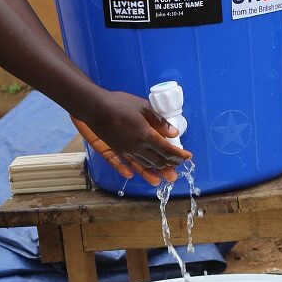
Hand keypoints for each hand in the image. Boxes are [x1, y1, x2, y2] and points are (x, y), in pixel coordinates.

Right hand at [72, 92, 191, 186]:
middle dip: (171, 165)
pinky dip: (134, 170)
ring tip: (164, 177)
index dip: (179, 155)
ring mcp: (125, 150)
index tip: (188, 156)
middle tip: (179, 166)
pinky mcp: (115, 149)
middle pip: (158, 161)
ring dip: (156, 171)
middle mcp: (136, 147)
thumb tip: (174, 132)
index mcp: (146, 136)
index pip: (167, 150)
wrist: (94, 107)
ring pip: (144, 165)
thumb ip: (159, 122)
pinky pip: (126, 164)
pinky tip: (134, 174)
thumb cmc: (119, 103)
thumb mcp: (143, 107)